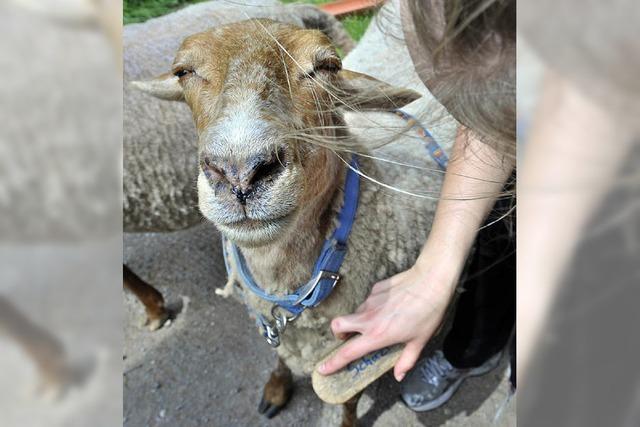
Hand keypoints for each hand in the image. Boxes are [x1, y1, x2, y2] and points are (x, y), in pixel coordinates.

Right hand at [316, 260, 457, 380]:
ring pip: (355, 313)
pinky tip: (390, 306)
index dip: (333, 363)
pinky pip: (368, 301)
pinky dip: (374, 307)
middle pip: (337, 326)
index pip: (348, 352)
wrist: (431, 281)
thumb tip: (399, 375)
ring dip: (359, 321)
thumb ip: (406, 360)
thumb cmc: (428, 312)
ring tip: (381, 321)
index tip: (322, 368)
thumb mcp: (420, 341)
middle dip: (337, 334)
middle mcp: (369, 319)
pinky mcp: (375, 289)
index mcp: (378, 335)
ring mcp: (370, 302)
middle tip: (349, 338)